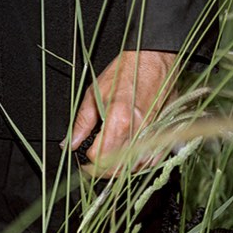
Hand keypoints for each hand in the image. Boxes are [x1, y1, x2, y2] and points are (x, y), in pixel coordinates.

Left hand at [70, 49, 176, 172]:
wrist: (152, 63)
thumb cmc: (124, 73)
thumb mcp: (94, 93)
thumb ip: (82, 122)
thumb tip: (69, 143)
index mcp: (119, 120)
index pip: (100, 157)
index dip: (88, 161)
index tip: (83, 158)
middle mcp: (138, 133)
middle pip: (117, 169)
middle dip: (101, 170)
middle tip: (91, 162)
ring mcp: (153, 138)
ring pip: (133, 170)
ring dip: (117, 169)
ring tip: (107, 158)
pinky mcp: (163, 139)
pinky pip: (148, 164)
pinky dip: (135, 165)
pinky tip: (126, 155)